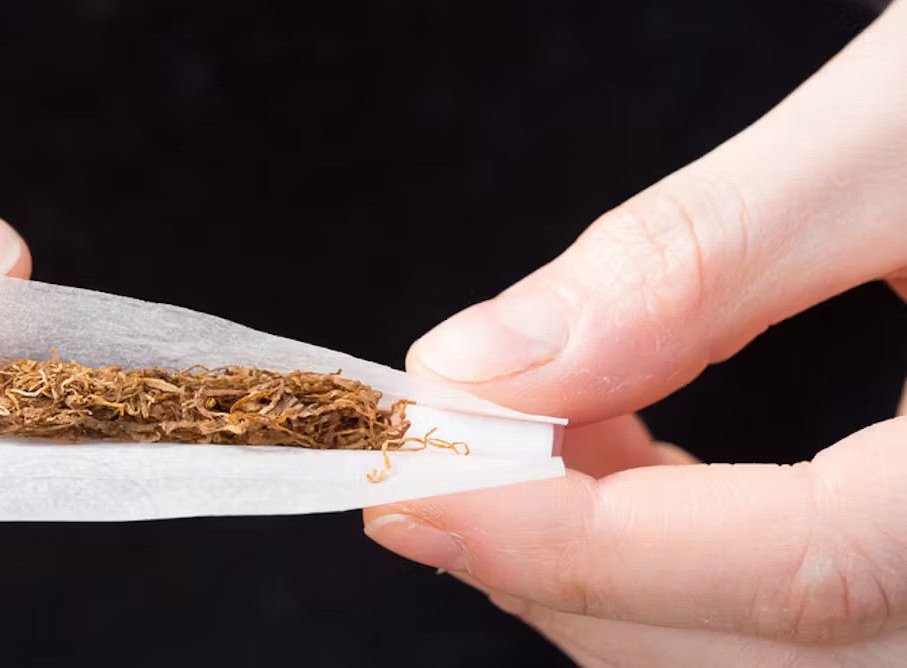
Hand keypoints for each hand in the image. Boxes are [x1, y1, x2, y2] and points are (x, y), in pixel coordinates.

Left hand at [365, 3, 906, 665]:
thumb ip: (702, 256)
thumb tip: (487, 363)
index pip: (794, 570)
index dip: (569, 540)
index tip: (404, 486)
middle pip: (774, 654)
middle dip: (569, 564)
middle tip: (445, 450)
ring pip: (788, 663)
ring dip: (621, 574)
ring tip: (539, 432)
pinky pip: (833, 625)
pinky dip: (700, 570)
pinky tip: (642, 460)